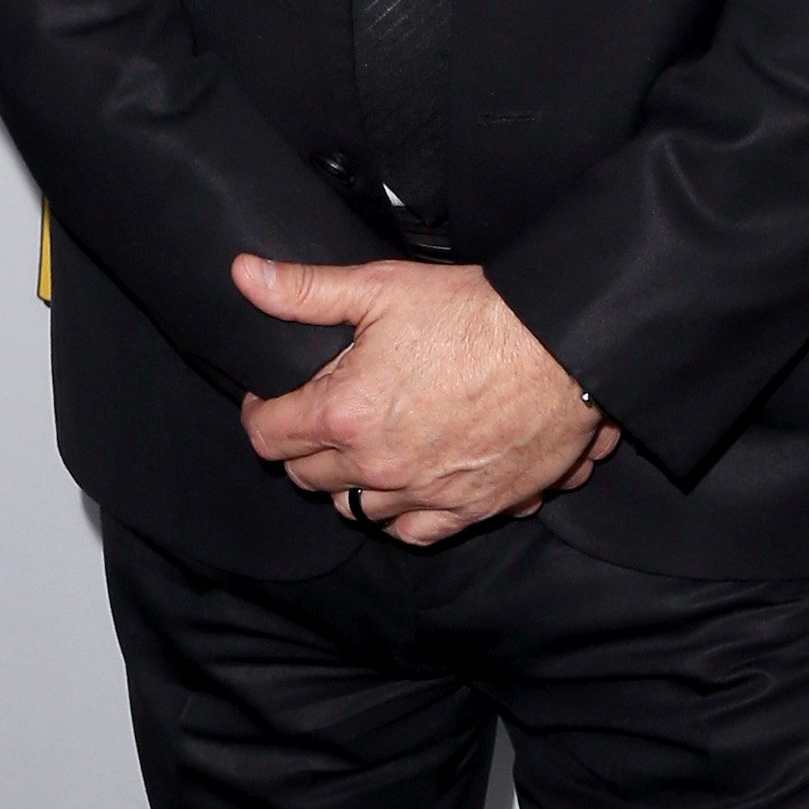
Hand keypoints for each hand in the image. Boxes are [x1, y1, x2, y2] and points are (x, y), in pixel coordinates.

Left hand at [234, 254, 619, 546]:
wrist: (563, 348)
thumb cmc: (475, 314)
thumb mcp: (382, 287)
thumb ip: (306, 289)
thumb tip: (246, 275)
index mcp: (346, 414)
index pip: (269, 436)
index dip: (259, 414)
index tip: (266, 400)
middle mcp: (378, 467)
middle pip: (308, 477)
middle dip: (302, 446)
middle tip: (317, 416)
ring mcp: (424, 495)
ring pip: (357, 510)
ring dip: (349, 483)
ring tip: (361, 447)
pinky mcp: (469, 509)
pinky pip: (413, 533)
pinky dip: (401, 515)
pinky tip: (405, 487)